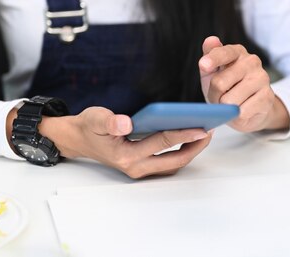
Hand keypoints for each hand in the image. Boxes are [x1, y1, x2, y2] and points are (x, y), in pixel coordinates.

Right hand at [37, 107, 211, 178]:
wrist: (79, 139)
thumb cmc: (90, 127)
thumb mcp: (95, 119)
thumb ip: (109, 121)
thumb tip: (125, 122)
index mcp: (126, 154)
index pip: (161, 143)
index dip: (183, 134)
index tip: (201, 127)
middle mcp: (135, 166)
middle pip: (174, 160)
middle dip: (195, 147)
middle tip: (211, 130)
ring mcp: (140, 170)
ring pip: (173, 164)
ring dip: (191, 151)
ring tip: (205, 134)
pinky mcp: (143, 167)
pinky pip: (168, 163)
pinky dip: (181, 153)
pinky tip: (191, 139)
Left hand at [198, 36, 289, 132]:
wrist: (248, 108)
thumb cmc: (227, 87)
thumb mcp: (212, 72)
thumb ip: (209, 56)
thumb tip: (210, 40)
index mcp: (237, 52)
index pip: (223, 53)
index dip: (212, 60)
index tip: (203, 66)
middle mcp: (252, 61)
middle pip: (220, 82)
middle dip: (214, 96)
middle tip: (219, 98)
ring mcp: (262, 78)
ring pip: (230, 100)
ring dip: (225, 109)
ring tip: (231, 105)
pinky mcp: (267, 97)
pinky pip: (241, 113)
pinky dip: (237, 117)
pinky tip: (242, 112)